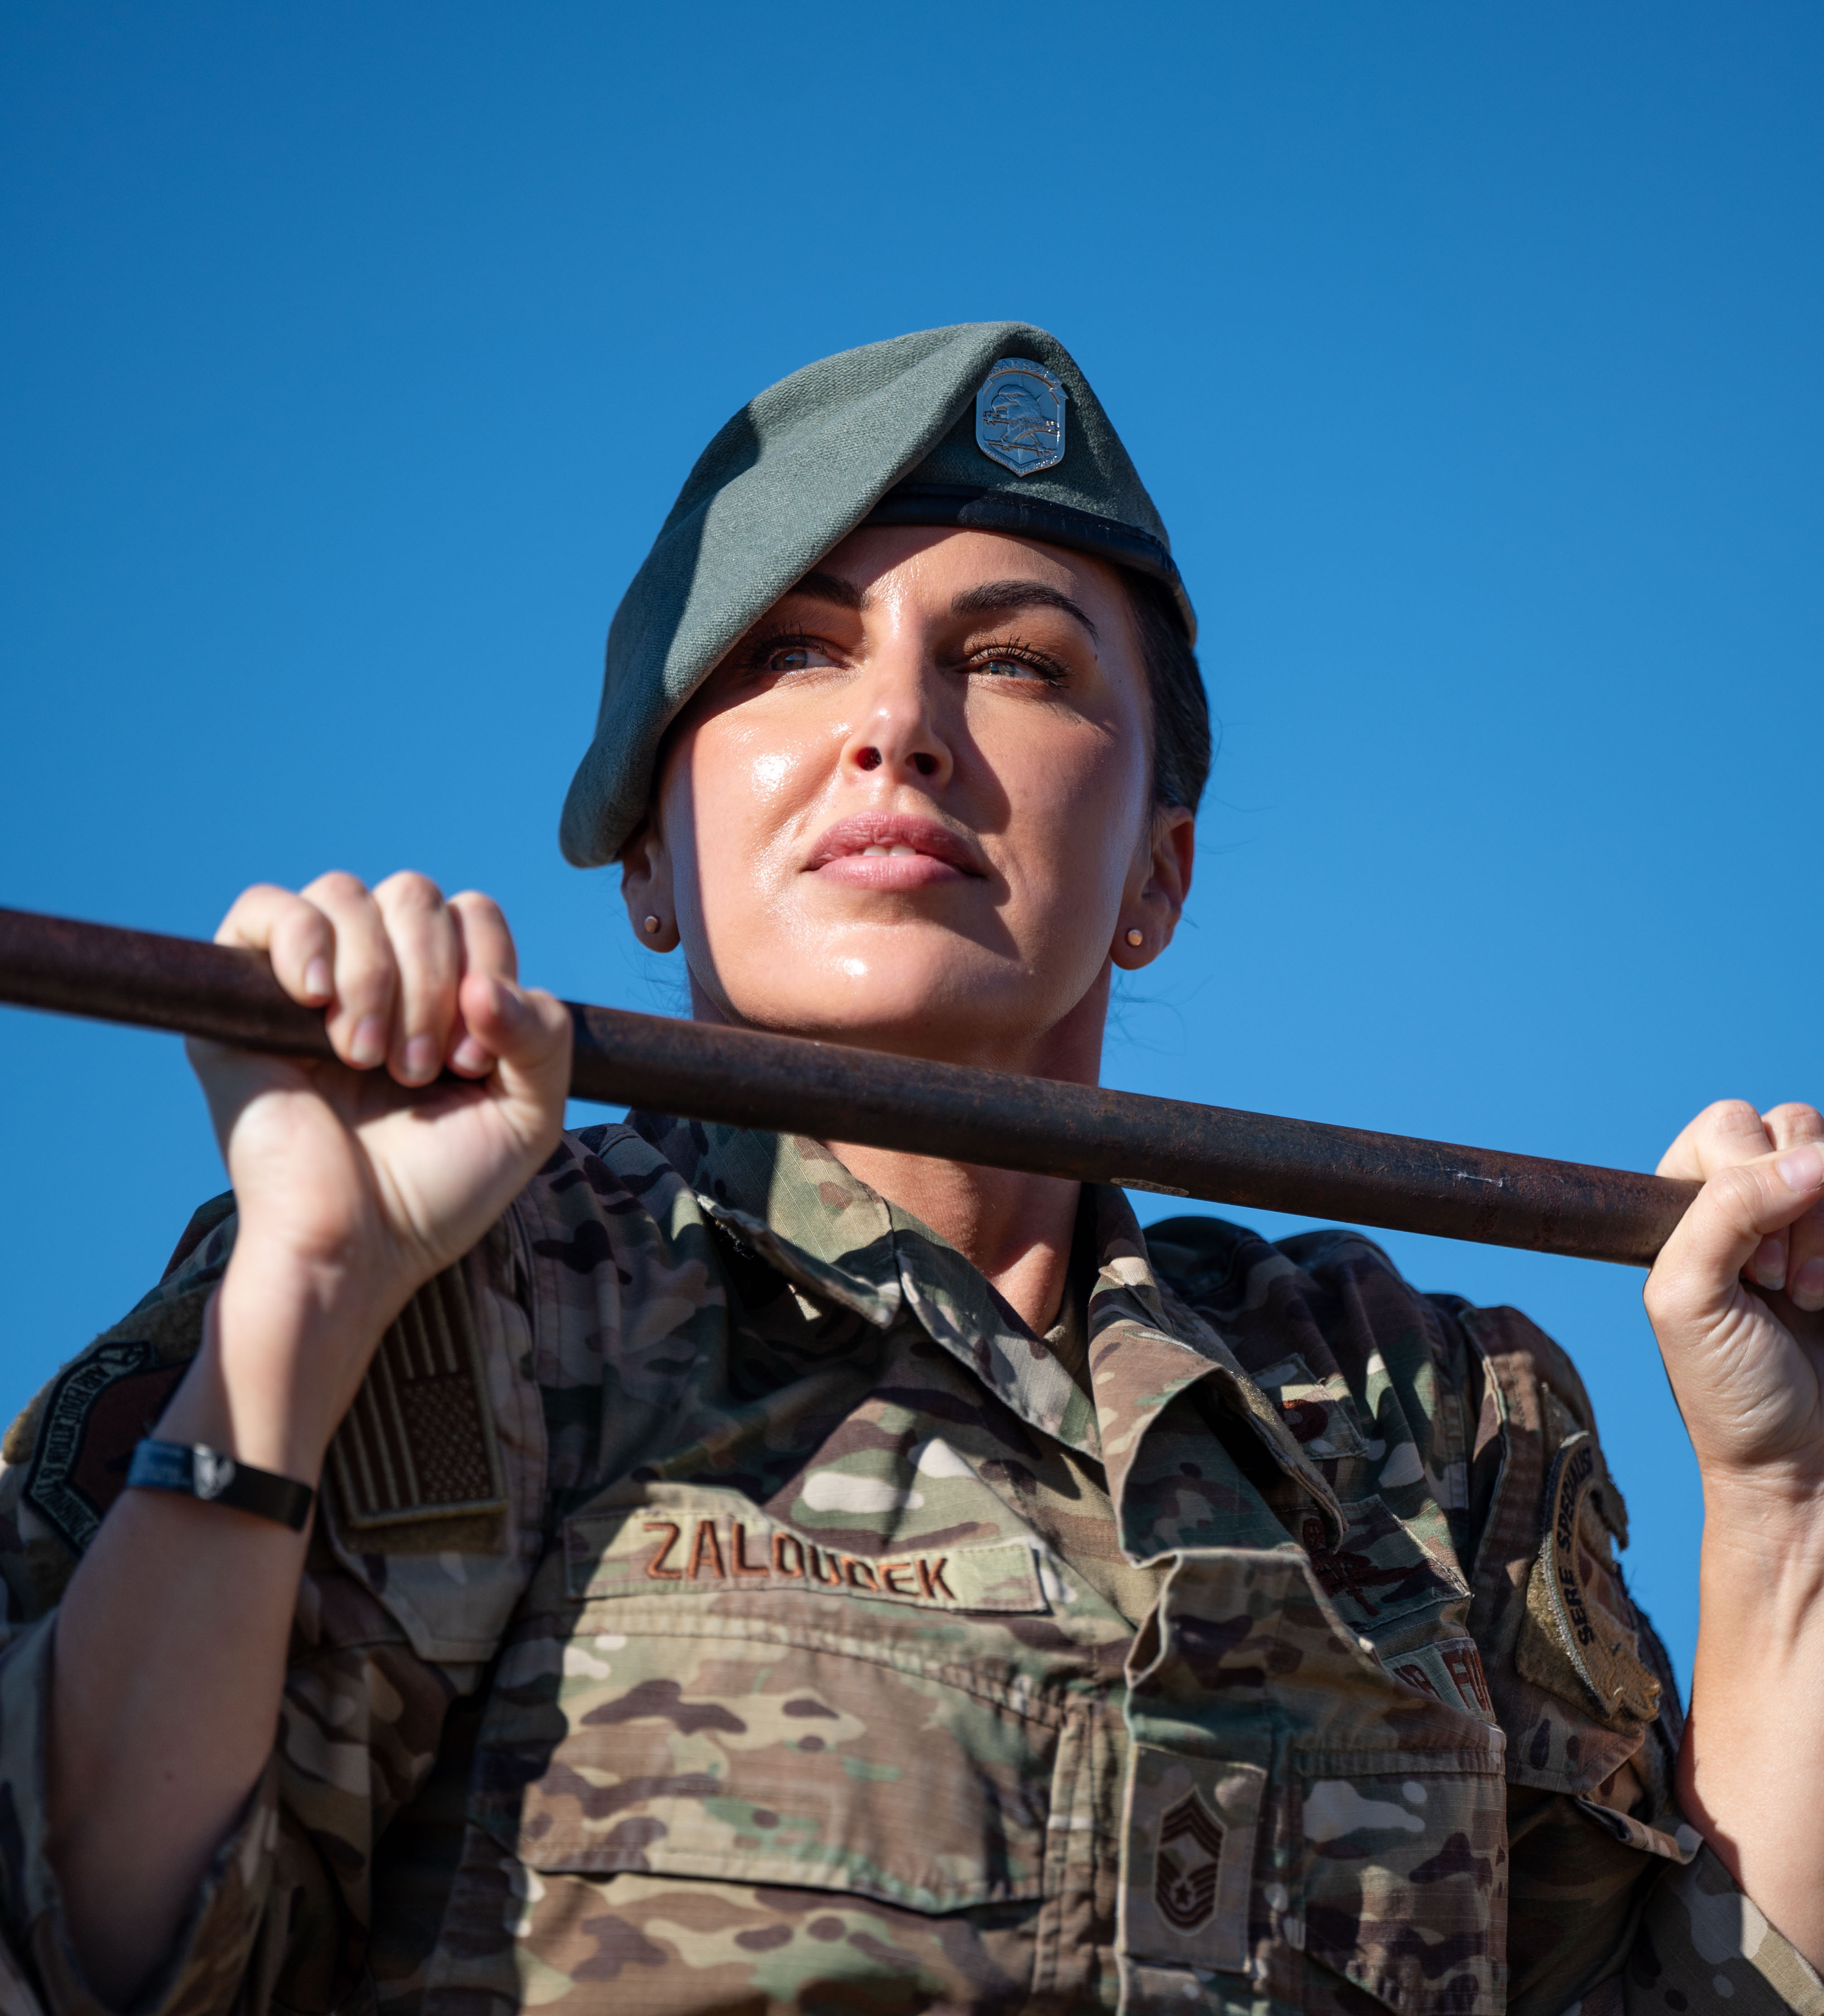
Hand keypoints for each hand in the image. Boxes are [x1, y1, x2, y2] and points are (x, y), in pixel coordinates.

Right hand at [182, 871, 570, 1464]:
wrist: (355, 1246)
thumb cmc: (437, 1189)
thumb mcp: (528, 1115)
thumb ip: (543, 1038)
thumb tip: (485, 983)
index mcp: (443, 992)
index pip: (473, 915)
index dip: (485, 968)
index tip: (471, 1064)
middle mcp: (378, 974)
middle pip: (414, 894)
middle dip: (429, 978)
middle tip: (414, 1069)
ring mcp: (307, 982)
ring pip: (346, 894)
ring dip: (372, 976)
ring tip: (365, 1058)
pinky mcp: (239, 999)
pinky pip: (265, 907)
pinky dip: (299, 938)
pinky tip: (315, 997)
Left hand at [1646, 1099, 1823, 1500]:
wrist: (1804, 1468)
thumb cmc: (1731, 1391)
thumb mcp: (1689, 1297)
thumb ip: (1726, 1209)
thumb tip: (1811, 1156)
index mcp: (1698, 1204)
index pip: (1729, 1125)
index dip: (1743, 1177)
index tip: (1747, 1262)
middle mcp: (1759, 1201)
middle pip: (1793, 1128)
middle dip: (1792, 1206)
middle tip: (1777, 1285)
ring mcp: (1818, 1222)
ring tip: (1809, 1296)